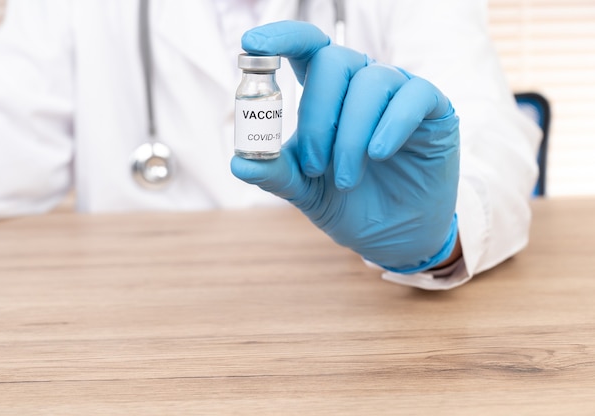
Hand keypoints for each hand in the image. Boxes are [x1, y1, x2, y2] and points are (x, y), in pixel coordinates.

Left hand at [231, 21, 459, 272]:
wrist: (395, 236)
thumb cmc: (349, 205)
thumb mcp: (306, 192)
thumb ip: (277, 173)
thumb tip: (239, 163)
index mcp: (327, 95)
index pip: (306, 48)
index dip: (281, 37)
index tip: (252, 44)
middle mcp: (361, 85)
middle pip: (334, 61)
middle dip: (317, 116)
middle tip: (313, 165)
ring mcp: (398, 93)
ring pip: (371, 82)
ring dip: (350, 134)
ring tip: (346, 179)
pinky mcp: (433, 109)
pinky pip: (412, 96)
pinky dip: (390, 125)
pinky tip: (378, 154)